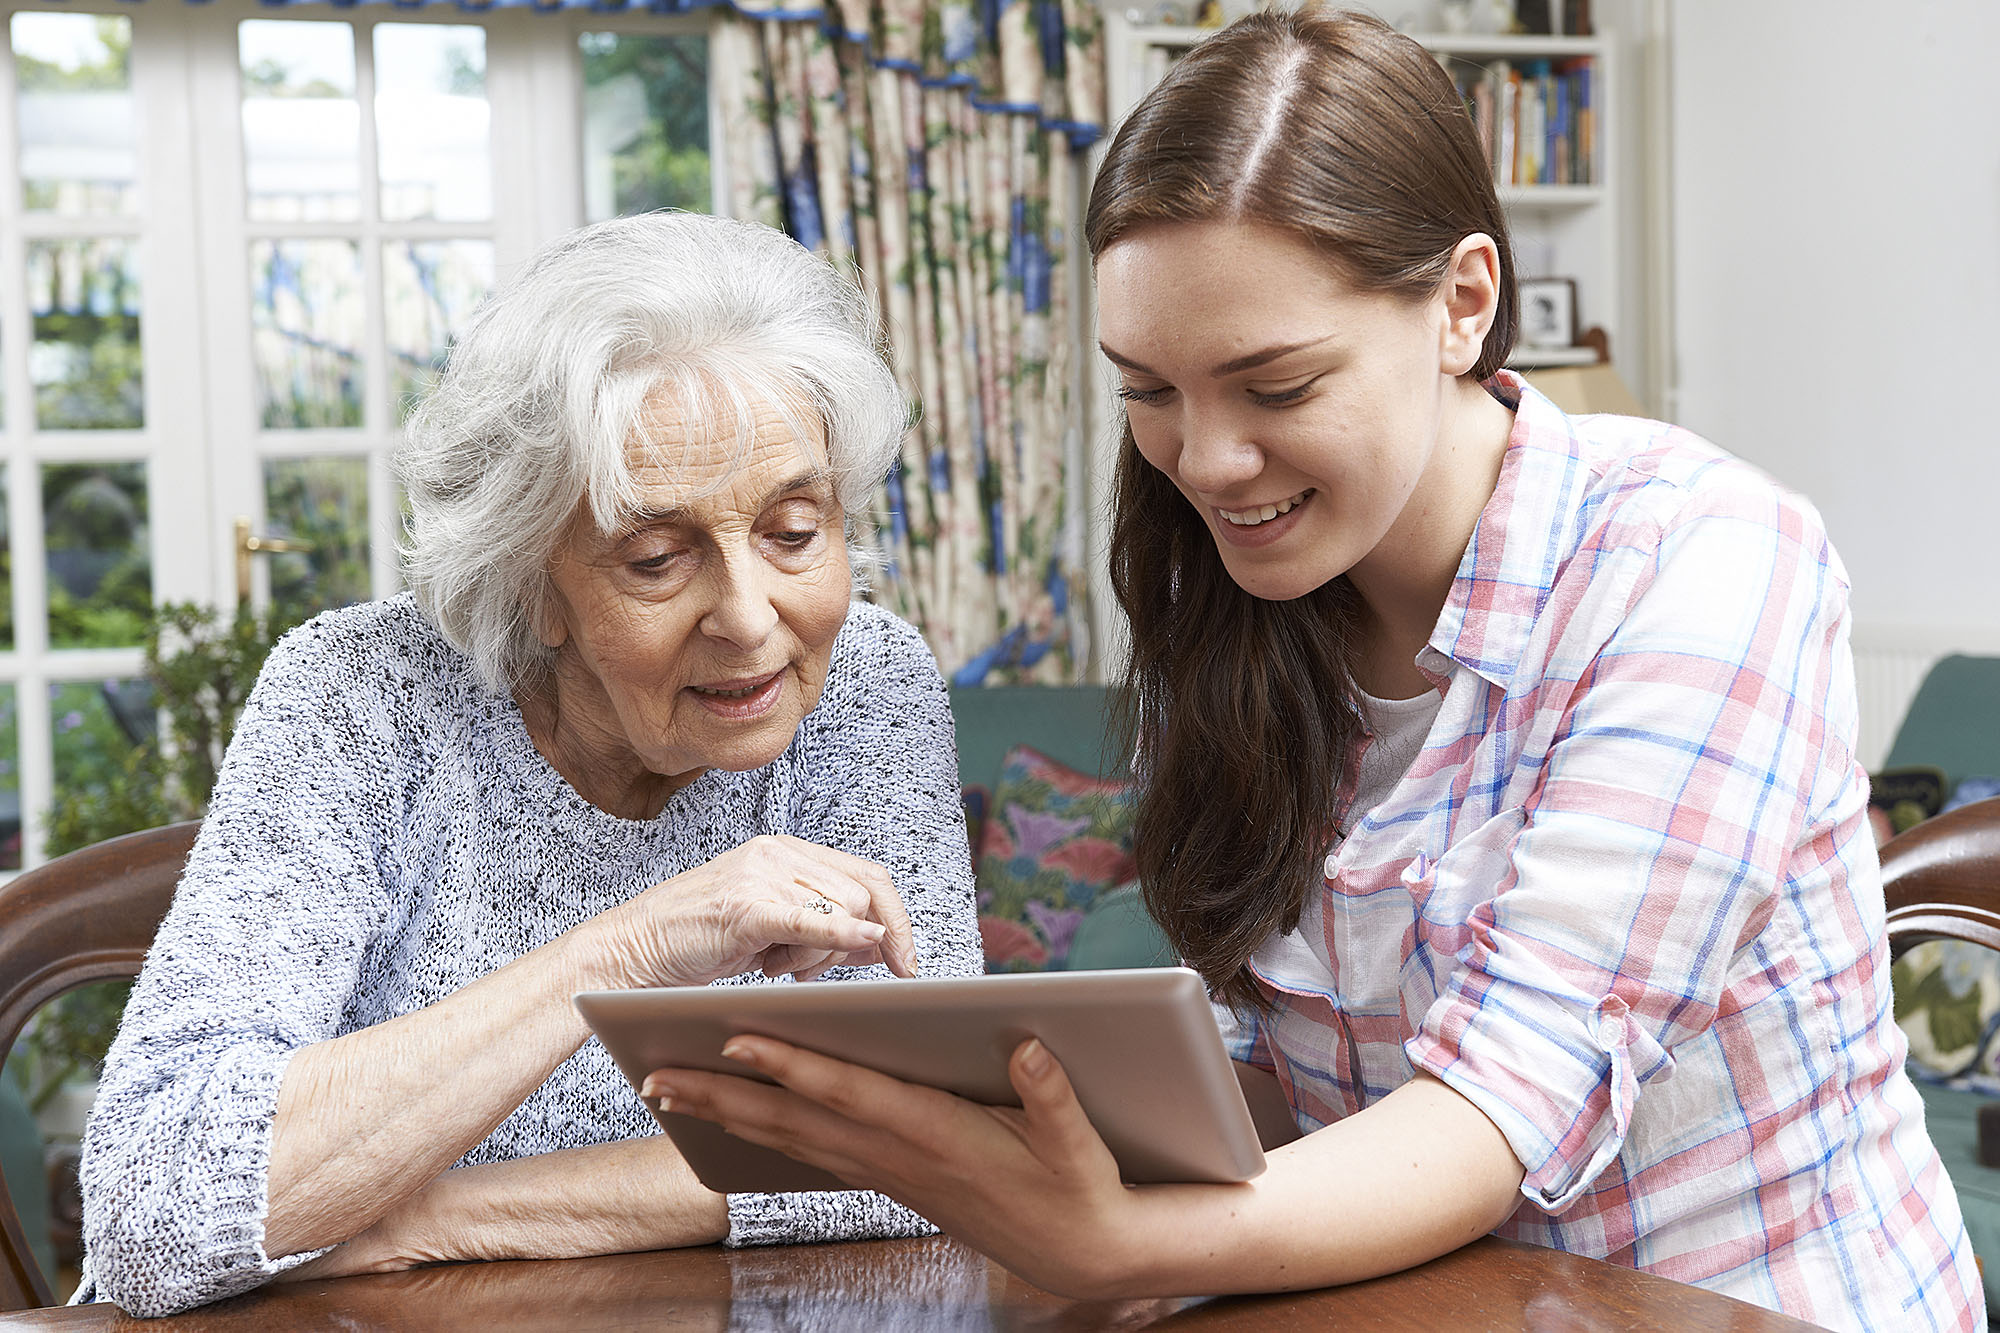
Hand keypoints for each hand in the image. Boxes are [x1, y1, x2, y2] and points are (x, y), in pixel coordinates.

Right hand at [587, 835, 917, 988]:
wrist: (630, 950)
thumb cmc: (696, 943)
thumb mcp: (771, 933)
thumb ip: (825, 929)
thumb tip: (882, 942)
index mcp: (787, 852)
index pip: (868, 876)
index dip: (897, 920)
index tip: (909, 964)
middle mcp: (779, 853)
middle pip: (862, 895)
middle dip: (854, 945)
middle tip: (810, 973)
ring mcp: (761, 874)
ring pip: (841, 910)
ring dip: (820, 954)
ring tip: (772, 964)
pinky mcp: (745, 905)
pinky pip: (808, 917)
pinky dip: (838, 931)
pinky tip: (857, 941)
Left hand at [639, 1036, 1144, 1297]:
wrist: (1080, 1254)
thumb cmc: (1078, 1189)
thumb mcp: (1076, 1143)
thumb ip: (1049, 1094)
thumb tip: (1029, 1044)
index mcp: (937, 1136)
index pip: (848, 1093)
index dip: (792, 1065)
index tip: (736, 1037)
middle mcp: (898, 1157)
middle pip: (793, 1120)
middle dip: (721, 1096)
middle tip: (653, 1077)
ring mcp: (889, 1172)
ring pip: (792, 1140)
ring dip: (728, 1114)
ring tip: (671, 1092)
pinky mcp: (892, 1179)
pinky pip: (812, 1152)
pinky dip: (766, 1133)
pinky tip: (738, 1121)